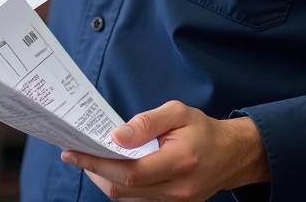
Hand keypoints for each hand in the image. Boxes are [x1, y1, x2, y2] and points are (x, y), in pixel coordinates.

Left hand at [60, 104, 268, 200]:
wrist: (233, 155)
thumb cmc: (202, 129)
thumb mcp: (177, 112)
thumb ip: (146, 123)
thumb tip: (116, 135)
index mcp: (177, 163)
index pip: (128, 172)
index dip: (96, 164)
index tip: (72, 153)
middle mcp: (175, 191)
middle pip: (123, 190)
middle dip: (94, 172)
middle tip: (75, 153)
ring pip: (128, 199)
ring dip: (105, 180)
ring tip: (89, 159)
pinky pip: (138, 201)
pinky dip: (120, 187)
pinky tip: (110, 169)